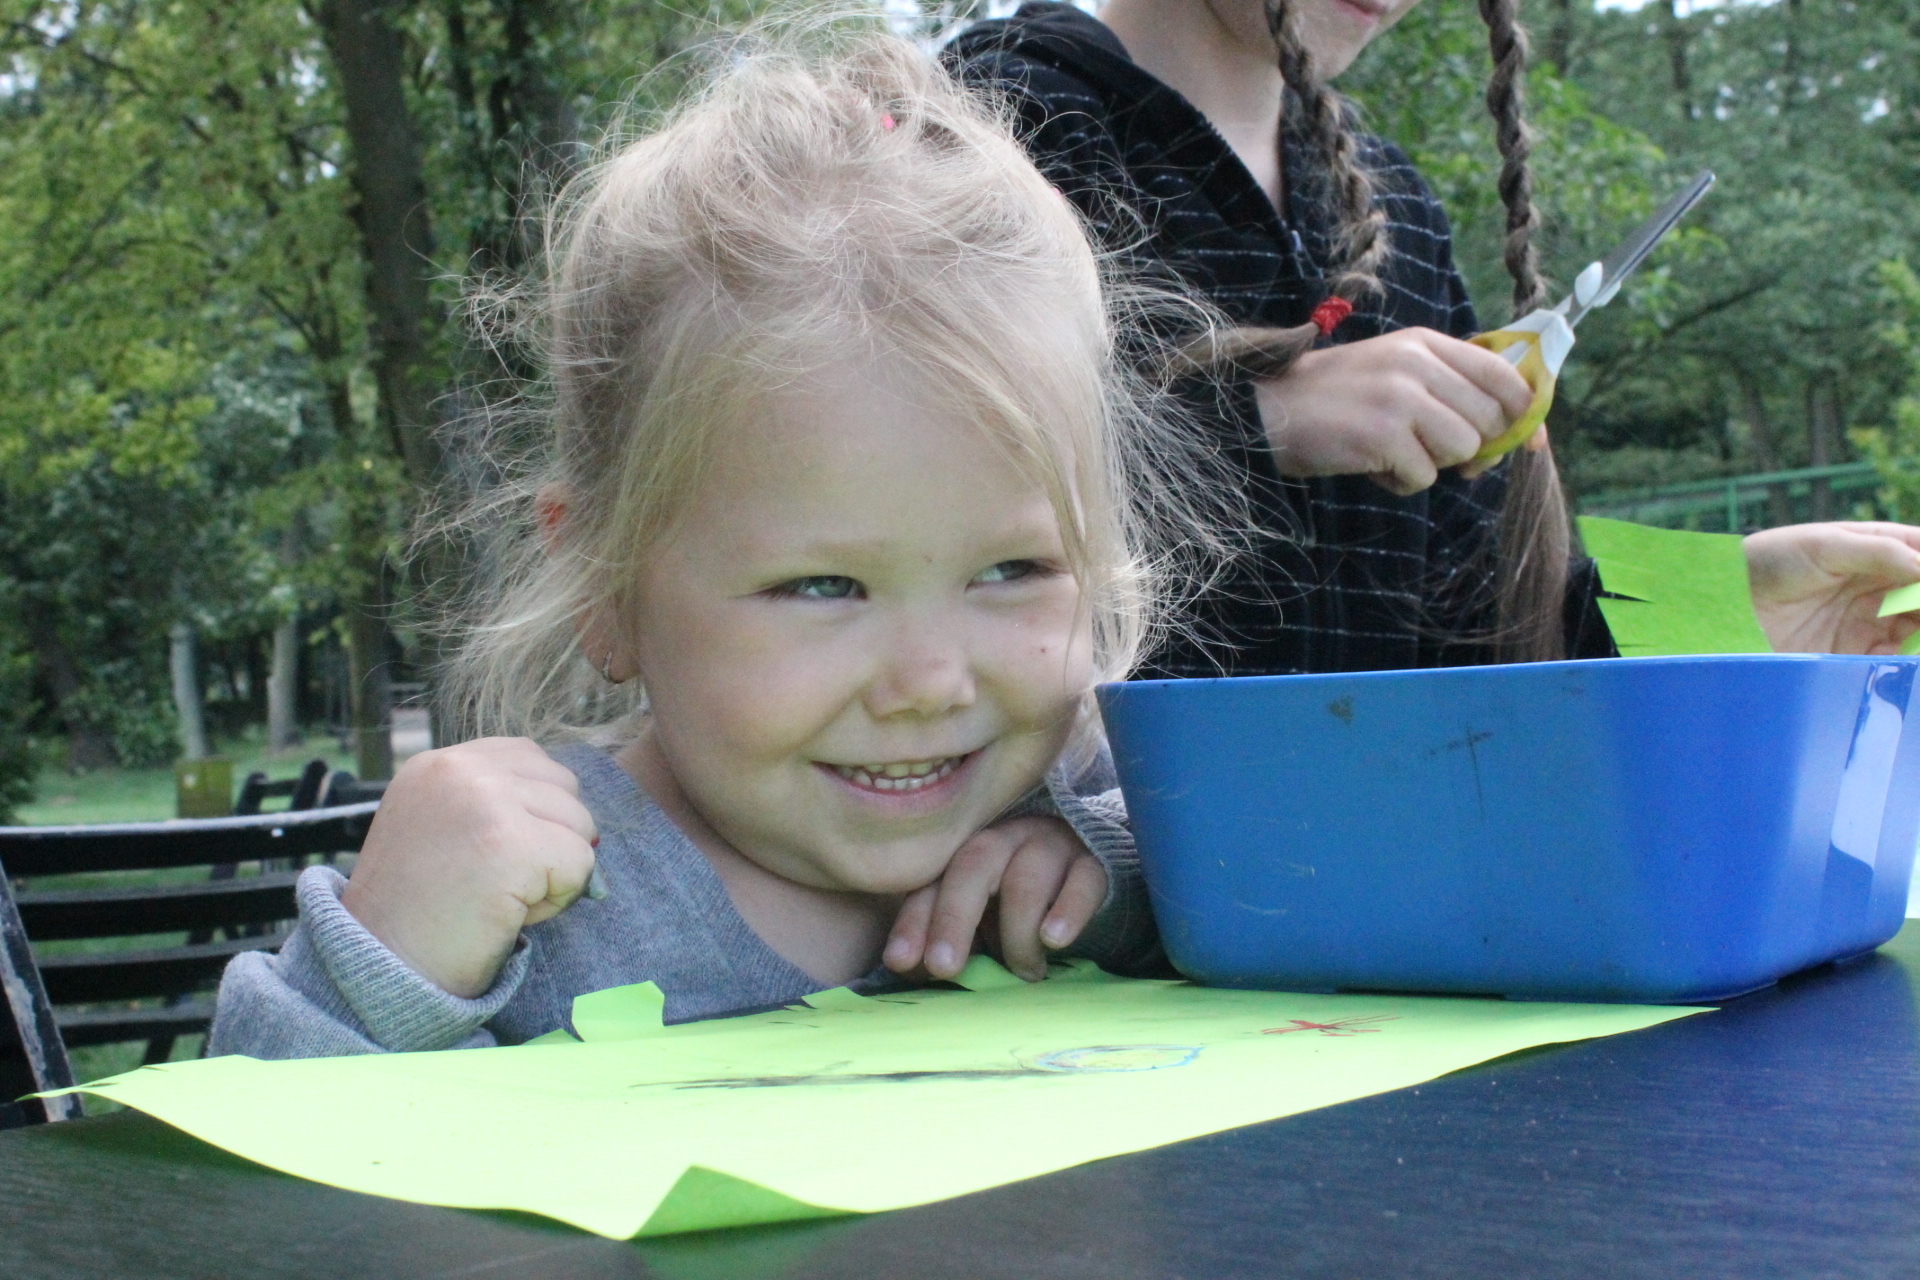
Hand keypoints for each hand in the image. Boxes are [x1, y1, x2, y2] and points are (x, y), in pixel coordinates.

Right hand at [339, 738, 598, 998]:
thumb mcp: (441, 830)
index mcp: (439, 764)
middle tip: (492, 883)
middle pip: (563, 787)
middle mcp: (459, 769)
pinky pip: (580, 862)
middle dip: (548, 840)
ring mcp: (485, 801)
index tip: (493, 853)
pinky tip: (509, 913)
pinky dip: (558, 899)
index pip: (528, 757)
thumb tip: (581, 820)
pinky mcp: (511, 843)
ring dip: (553, 872)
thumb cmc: (418, 914)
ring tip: (497, 898)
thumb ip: (496, 804)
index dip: (533, 811)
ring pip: (578, 824)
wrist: (382, 970)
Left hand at [881, 816, 1107, 982]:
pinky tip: (1055, 939)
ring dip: (1017, 932)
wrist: (1090, 883)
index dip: (914, 921)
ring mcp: (1052, 846)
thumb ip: (951, 940)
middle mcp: (1006, 839)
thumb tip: (914, 969)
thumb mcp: (983, 924)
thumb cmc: (1023, 908)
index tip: (899, 961)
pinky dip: (1067, 910)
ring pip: (1026, 878)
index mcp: (968, 854)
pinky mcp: (1094, 863)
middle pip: (973, 865)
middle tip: (944, 967)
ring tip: (1024, 972)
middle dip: (953, 920)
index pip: (934, 882)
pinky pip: (1083, 881)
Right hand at [1254, 328, 1537, 495]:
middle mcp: (1417, 364)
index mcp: (1424, 343)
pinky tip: (1371, 465)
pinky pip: (1424, 476)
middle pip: (1489, 418)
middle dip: (1471, 445)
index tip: (1523, 437)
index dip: (1523, 410)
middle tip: (1435, 451)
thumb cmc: (1335, 398)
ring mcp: (1400, 399)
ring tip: (1393, 453)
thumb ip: (1446, 384)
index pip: (1503, 373)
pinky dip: (1400, 482)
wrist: (1269, 409)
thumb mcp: (1393, 369)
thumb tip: (1514, 429)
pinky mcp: (1382, 436)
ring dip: (1432, 464)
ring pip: (1462, 449)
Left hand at [1746, 521, 1919, 653]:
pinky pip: (1895, 656)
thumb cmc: (1773, 560)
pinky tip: (1907, 651)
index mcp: (1875, 549)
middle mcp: (1878, 585)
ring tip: (1912, 628)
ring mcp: (1868, 619)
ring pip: (1916, 625)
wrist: (1726, 602)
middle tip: (1918, 609)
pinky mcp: (1854, 652)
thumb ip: (1880, 552)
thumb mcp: (1825, 545)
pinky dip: (1908, 656)